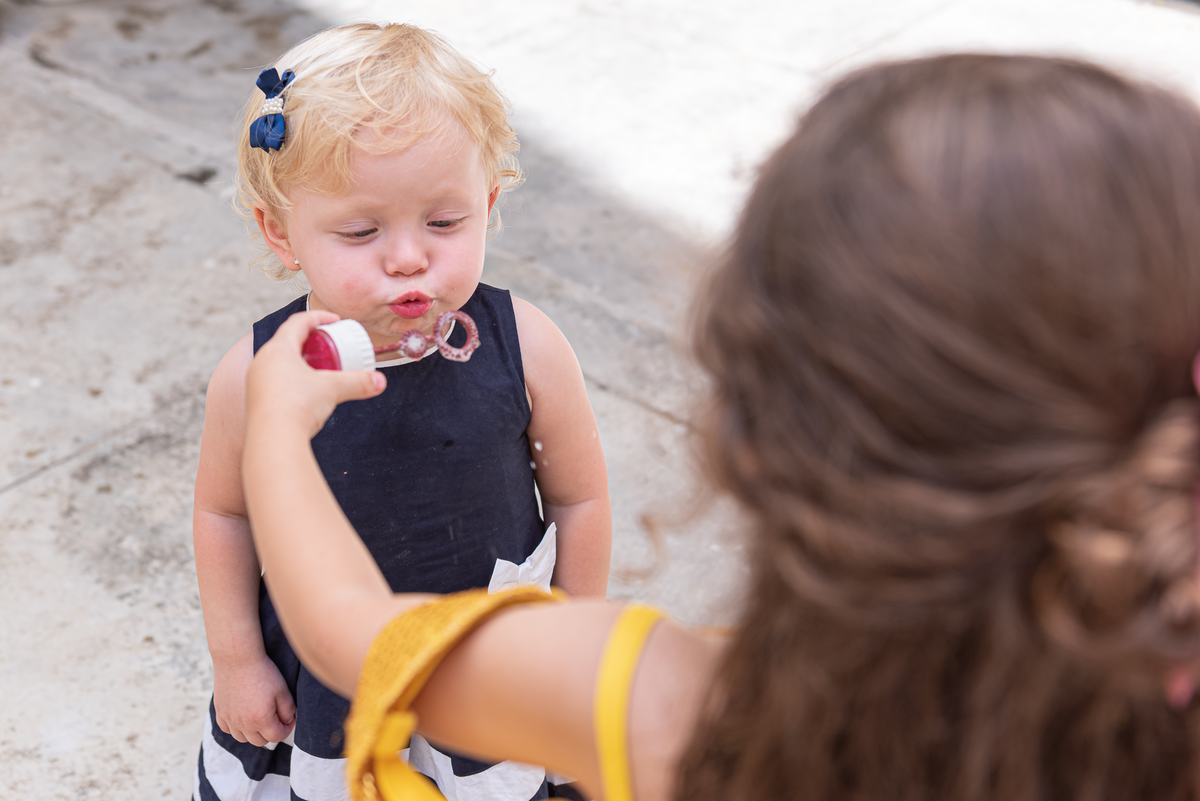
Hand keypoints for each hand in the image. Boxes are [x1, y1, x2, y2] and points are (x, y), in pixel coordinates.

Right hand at [213, 654, 296, 745]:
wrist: (237, 658)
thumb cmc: (263, 672)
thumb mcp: (282, 690)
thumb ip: (288, 710)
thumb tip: (288, 721)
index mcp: (260, 720)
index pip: (277, 737)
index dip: (287, 729)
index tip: (290, 719)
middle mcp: (243, 724)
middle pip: (260, 741)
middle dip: (271, 733)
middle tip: (276, 718)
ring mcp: (229, 719)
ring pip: (242, 738)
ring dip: (253, 733)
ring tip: (260, 718)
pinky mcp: (220, 711)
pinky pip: (227, 729)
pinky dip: (236, 728)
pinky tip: (242, 716)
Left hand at [245, 311, 386, 438]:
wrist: (272, 440)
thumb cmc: (297, 407)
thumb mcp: (333, 390)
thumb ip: (357, 382)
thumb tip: (380, 381)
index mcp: (278, 350)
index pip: (298, 323)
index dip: (319, 318)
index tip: (335, 322)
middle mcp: (262, 361)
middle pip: (287, 341)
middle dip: (310, 340)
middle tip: (329, 346)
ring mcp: (256, 381)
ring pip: (279, 362)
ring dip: (299, 361)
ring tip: (319, 369)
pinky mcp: (255, 399)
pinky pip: (274, 380)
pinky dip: (291, 379)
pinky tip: (304, 391)